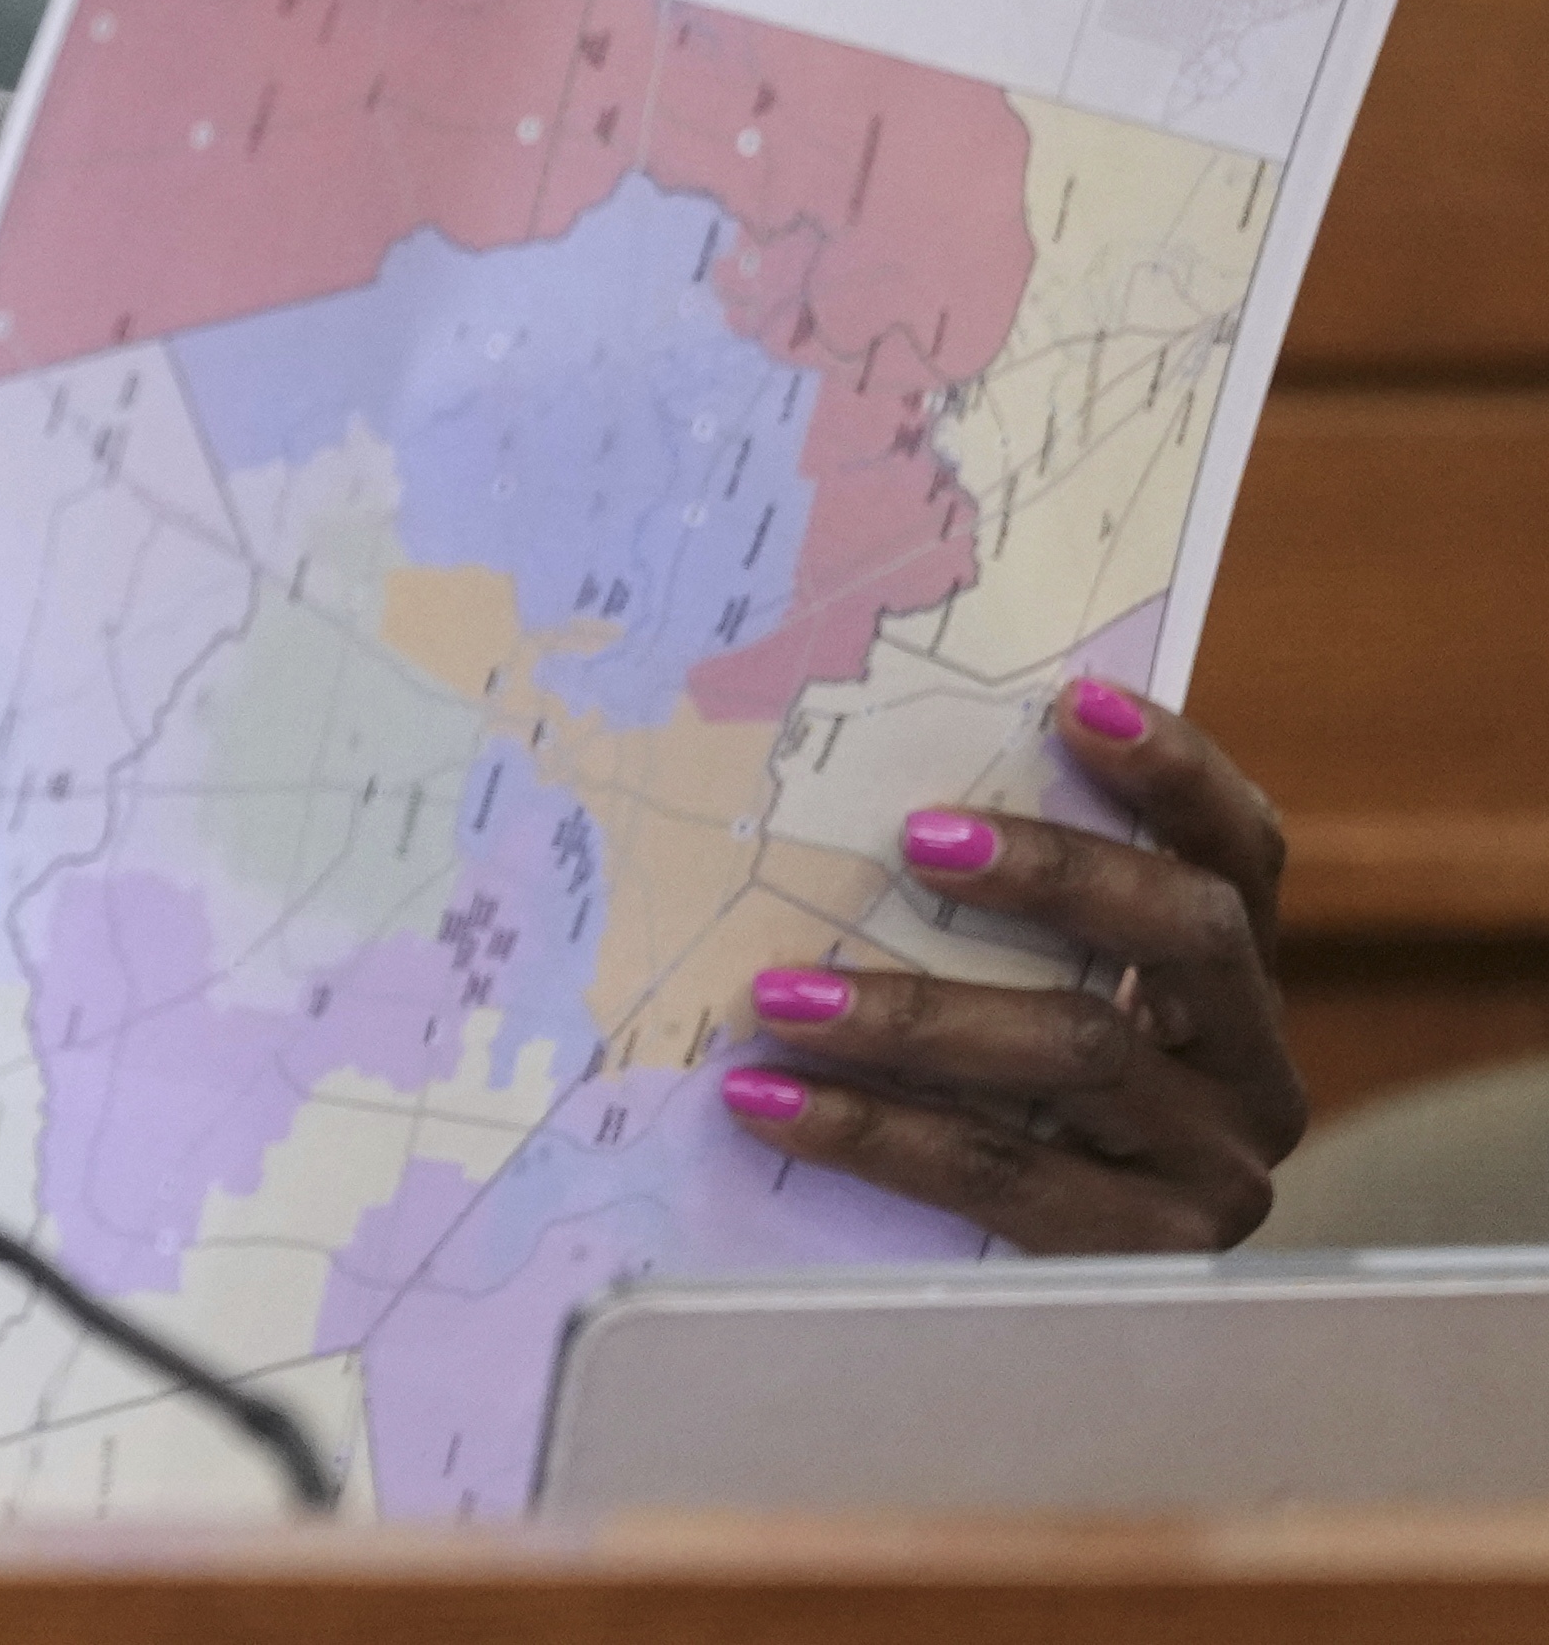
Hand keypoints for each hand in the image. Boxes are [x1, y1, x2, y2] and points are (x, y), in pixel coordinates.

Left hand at [718, 678, 1305, 1249]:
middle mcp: (1254, 1066)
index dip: (1174, 769)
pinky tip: (766, 1100)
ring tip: (778, 994)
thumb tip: (856, 787)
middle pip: (1186, 931)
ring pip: (1080, 1052)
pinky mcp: (1145, 1253)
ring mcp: (1214, 1165)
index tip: (1075, 701)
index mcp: (1236, 976)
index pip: (1240, 847)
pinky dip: (872, 1130)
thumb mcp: (1030, 996)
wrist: (1053, 1318)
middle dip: (1054, 872)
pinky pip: (1001, 1174)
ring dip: (914, 1013)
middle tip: (914, 837)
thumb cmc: (1004, 1106)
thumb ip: (996, 914)